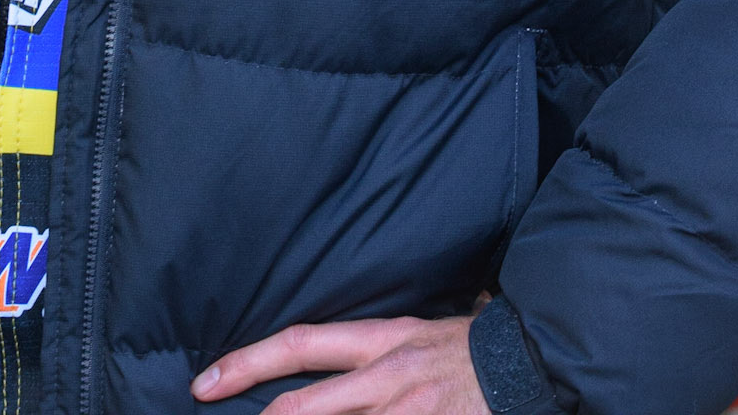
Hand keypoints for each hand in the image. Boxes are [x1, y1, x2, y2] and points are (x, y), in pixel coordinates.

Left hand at [190, 314, 487, 413]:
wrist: (531, 364)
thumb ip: (367, 346)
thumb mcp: (414, 329)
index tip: (206, 382)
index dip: (248, 364)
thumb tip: (318, 353)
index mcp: (380, 342)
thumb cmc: (470, 346)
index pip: (300, 345)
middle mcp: (387, 380)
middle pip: (306, 408)